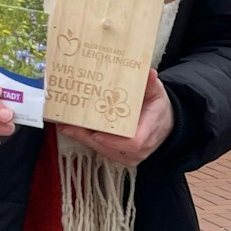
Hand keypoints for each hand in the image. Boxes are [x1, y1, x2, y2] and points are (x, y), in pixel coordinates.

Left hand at [58, 69, 174, 166]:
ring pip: (103, 151)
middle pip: (111, 148)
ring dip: (83, 139)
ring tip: (65, 126)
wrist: (164, 126)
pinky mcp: (120, 158)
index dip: (114, 141)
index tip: (96, 133)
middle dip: (88, 137)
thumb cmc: (157, 107)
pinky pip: (102, 152)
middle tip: (68, 125)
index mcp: (150, 130)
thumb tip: (149, 72)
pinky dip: (87, 141)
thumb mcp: (156, 93)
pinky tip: (72, 130)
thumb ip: (150, 84)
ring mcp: (130, 157)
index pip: (134, 142)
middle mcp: (141, 149)